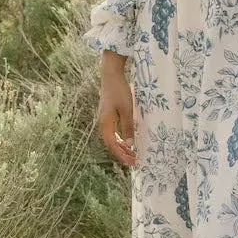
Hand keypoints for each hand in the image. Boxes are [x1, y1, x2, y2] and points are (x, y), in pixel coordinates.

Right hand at [98, 53, 136, 167]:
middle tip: (134, 160)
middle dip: (123, 153)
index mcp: (105, 124)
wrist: (111, 75)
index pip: (113, 145)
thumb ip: (128, 127)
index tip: (132, 162)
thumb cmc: (119, 92)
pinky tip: (128, 140)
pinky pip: (114, 132)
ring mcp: (105, 119)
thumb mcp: (126, 110)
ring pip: (113, 138)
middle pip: (112, 144)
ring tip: (132, 153)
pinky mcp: (108, 115)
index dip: (122, 155)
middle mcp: (103, 124)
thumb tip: (130, 144)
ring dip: (122, 146)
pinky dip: (120, 138)